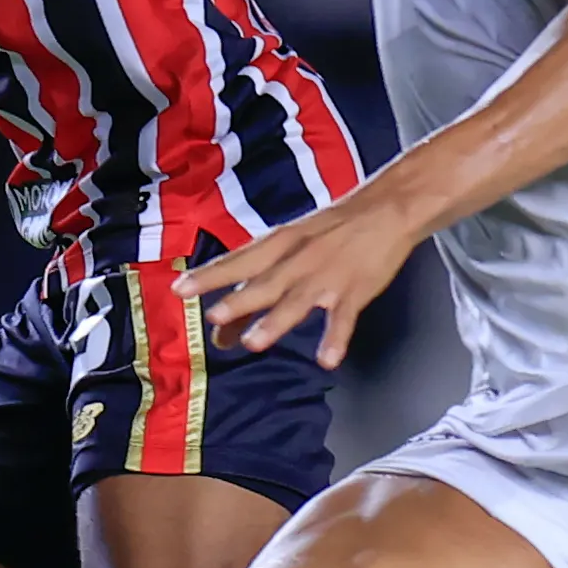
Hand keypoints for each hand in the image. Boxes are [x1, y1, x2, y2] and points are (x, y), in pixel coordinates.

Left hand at [183, 191, 425, 366]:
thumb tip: (221, 322)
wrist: (387, 208)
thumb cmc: (333, 227)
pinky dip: (336, 339)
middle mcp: (299, 258)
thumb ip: (259, 279)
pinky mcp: (355, 290)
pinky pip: (343, 318)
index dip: (209, 275)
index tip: (180, 289)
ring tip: (254, 343)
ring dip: (275, 322)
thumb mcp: (293, 242)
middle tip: (213, 317)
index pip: (239, 261)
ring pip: (298, 301)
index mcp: (281, 243)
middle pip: (264, 282)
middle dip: (238, 301)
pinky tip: (326, 359)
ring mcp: (327, 276)